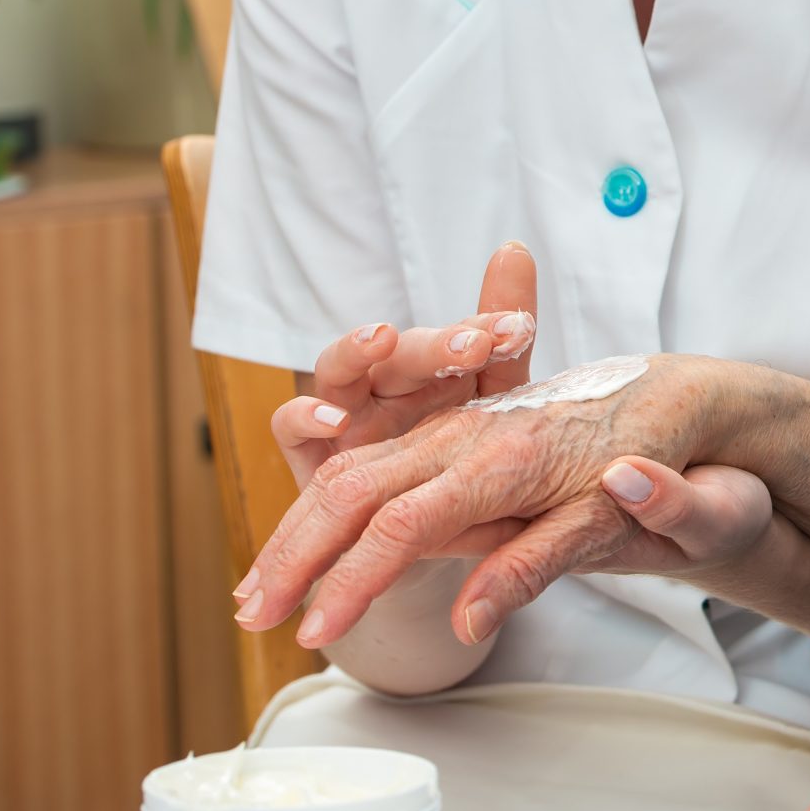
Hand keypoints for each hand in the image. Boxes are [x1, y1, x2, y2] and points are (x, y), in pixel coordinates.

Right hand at [239, 351, 760, 648]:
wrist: (671, 401)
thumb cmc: (652, 461)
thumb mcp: (620, 524)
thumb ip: (543, 563)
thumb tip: (472, 618)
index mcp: (504, 455)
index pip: (406, 523)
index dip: (355, 581)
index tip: (316, 633)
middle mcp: (464, 432)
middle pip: (352, 486)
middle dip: (294, 553)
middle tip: (251, 618)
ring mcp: (447, 429)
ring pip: (345, 470)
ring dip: (291, 529)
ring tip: (250, 596)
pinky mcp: (441, 433)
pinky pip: (363, 462)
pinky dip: (315, 505)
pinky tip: (290, 552)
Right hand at [268, 242, 539, 490]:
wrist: (425, 562)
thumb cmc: (471, 486)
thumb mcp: (505, 426)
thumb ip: (508, 351)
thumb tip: (515, 248)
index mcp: (445, 376)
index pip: (466, 338)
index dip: (490, 327)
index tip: (518, 330)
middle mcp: (392, 386)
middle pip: (404, 348)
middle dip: (435, 343)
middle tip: (471, 345)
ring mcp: (347, 415)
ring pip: (340, 367)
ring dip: (358, 349)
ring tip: (383, 339)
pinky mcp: (311, 456)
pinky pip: (291, 426)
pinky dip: (305, 416)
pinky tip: (332, 419)